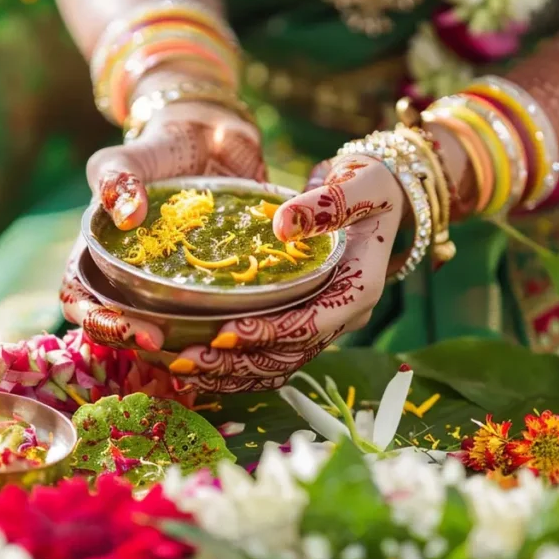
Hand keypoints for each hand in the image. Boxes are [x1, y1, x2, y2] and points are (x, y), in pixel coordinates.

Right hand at [60, 75, 264, 350]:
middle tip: (168, 344)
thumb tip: (126, 215)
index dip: (101, 322)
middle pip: (119, 327)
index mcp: (98, 255)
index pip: (81, 300)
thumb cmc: (159, 151)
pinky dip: (219, 330)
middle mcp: (129, 279)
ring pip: (166, 331)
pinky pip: (211, 318)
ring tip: (206, 347)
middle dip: (138, 342)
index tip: (137, 328)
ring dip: (179, 346)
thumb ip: (118, 178)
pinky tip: (241, 336)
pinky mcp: (209, 287)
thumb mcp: (129, 157)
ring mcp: (169, 286)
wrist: (211, 141)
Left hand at [166, 155, 404, 392]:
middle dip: (237, 362)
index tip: (224, 334)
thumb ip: (324, 205)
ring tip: (181, 368)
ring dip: (230, 373)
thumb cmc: (369, 187)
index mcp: (359, 288)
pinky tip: (198, 365)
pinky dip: (236, 366)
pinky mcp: (306, 322)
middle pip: (289, 354)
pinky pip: (272, 357)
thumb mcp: (357, 186)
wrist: (377, 196)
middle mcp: (343, 315)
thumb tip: (282, 226)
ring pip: (277, 364)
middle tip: (186, 359)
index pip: (312, 324)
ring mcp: (324, 322)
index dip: (269, 333)